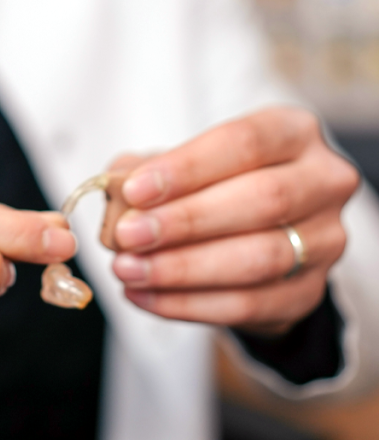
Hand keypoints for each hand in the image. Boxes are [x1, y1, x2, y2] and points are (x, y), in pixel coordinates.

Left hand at [110, 107, 359, 335]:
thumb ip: (147, 170)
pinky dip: (186, 304)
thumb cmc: (212, 188)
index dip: (187, 168)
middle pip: (262, 200)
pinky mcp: (308, 293)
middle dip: (185, 221)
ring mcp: (324, 241)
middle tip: (126, 236)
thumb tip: (114, 188)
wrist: (258, 239)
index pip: (245, 142)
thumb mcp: (183, 165)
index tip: (134, 190)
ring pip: (258, 259)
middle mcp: (323, 182)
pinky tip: (142, 295)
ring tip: (127, 269)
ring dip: (182, 269)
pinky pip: (247, 305)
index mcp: (293, 133)